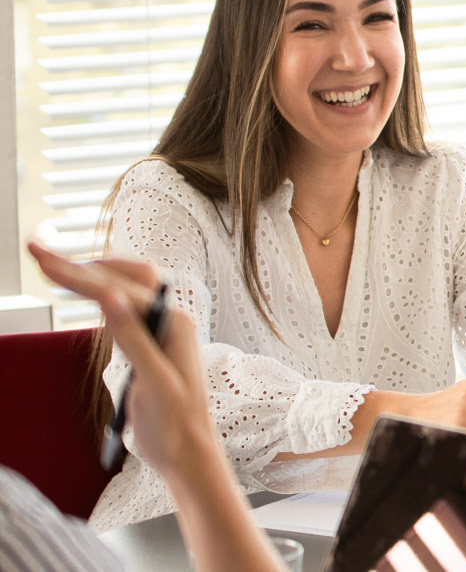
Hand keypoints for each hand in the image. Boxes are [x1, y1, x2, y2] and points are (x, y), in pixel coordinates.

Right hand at [27, 242, 215, 478]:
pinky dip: (98, 294)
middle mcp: (170, 320)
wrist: (189, 455)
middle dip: (78, 266)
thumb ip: (135, 340)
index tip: (41, 259)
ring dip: (91, 273)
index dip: (77, 273)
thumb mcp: (155, 383)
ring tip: (54, 265)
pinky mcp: (148, 345)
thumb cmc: (176, 425)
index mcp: (174, 324)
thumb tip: (113, 298)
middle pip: (121, 279)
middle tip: (36, 251)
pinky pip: (123, 307)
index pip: (118, 289)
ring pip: (125, 288)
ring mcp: (160, 331)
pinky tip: (84, 293)